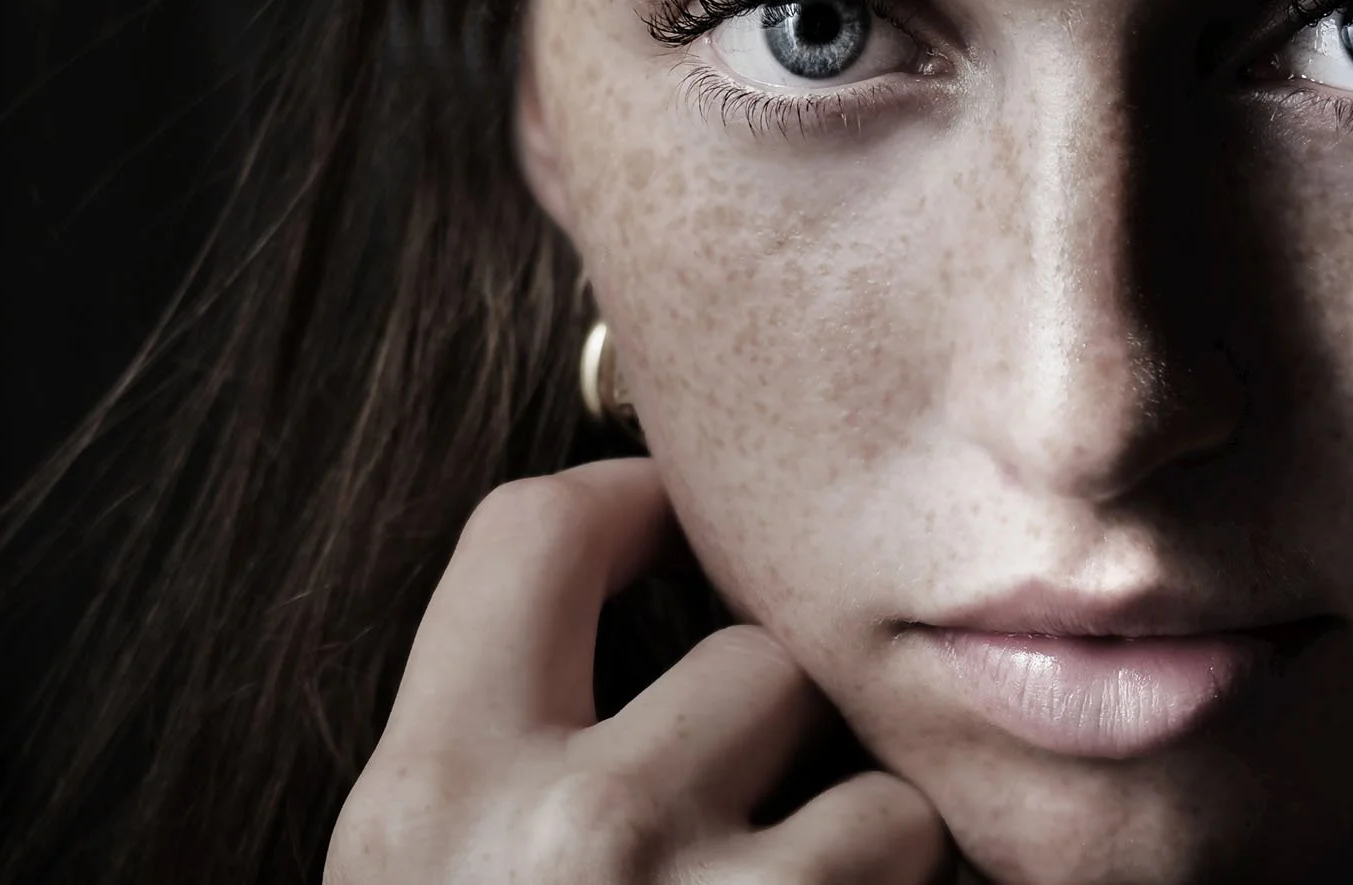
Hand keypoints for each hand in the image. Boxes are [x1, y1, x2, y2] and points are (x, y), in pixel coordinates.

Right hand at [325, 458, 949, 882]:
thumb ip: (486, 767)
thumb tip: (601, 627)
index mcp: (427, 805)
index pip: (536, 531)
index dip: (626, 504)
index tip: (667, 523)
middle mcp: (569, 838)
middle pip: (752, 658)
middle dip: (770, 740)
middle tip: (743, 824)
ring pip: (873, 784)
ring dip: (859, 846)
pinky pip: (925, 863)